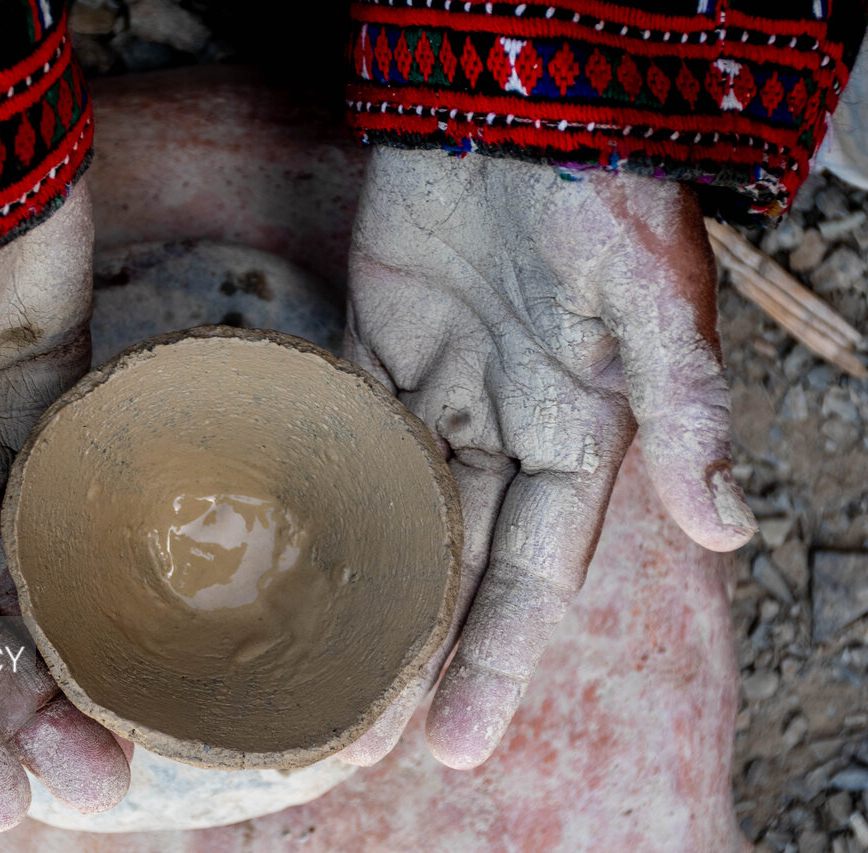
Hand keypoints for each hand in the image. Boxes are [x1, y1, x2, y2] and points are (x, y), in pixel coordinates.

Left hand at [337, 149, 756, 768]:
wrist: (511, 96)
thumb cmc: (595, 189)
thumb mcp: (651, 298)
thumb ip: (685, 406)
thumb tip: (726, 529)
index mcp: (577, 435)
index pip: (536, 574)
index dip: (498, 658)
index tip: (457, 739)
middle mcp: (507, 426)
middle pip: (458, 561)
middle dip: (417, 646)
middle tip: (357, 732)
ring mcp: (439, 387)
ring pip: (395, 508)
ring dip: (359, 579)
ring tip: (306, 657)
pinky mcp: (379, 344)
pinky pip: (344, 428)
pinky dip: (317, 483)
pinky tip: (280, 540)